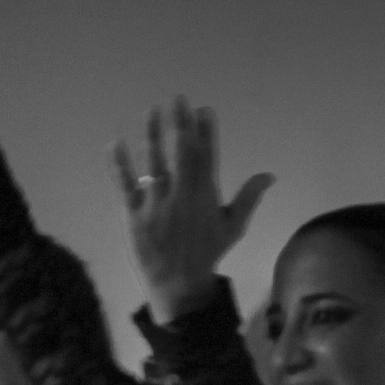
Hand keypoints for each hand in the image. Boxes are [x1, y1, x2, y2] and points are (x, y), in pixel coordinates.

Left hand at [112, 99, 274, 321]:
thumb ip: (249, 197)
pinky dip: (119, 166)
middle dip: (180, 124)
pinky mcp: (133, 215)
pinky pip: (124, 186)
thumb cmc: (206, 254)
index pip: (206, 156)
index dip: (206, 131)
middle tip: (178, 99)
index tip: (203, 109)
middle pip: (181, 153)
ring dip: (152, 135)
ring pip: (153, 164)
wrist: (178, 285)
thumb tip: (270, 175)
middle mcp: (181, 194)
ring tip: (152, 111)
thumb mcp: (233, 226)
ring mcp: (155, 204)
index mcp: (205, 195)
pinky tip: (114, 144)